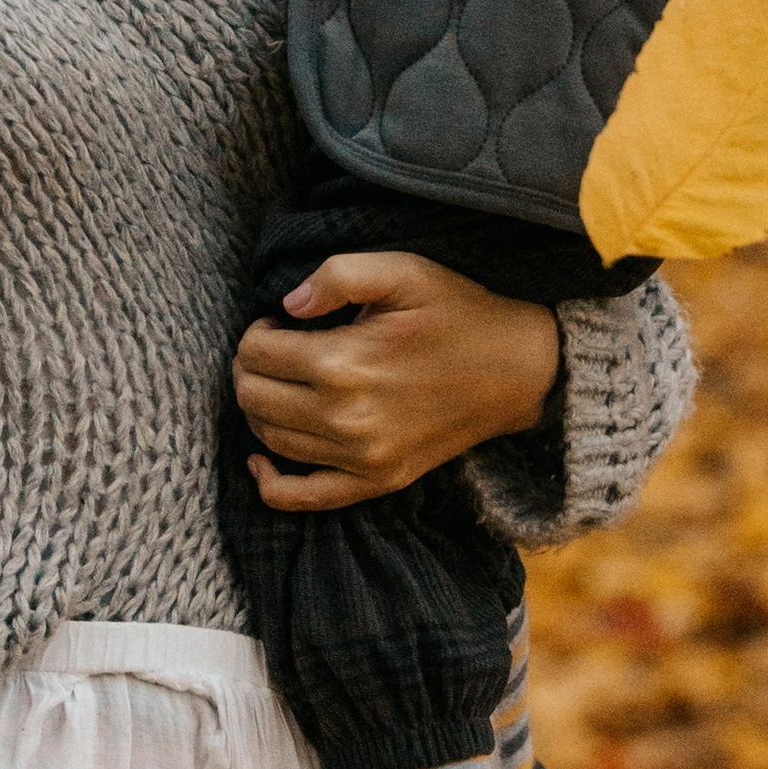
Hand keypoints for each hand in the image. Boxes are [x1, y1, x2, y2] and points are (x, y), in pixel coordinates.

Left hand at [232, 252, 560, 514]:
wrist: (516, 369)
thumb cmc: (457, 312)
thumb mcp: (403, 270)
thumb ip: (337, 275)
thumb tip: (286, 304)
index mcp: (344, 362)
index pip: (257, 352)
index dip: (257, 331)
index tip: (278, 321)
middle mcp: (346, 418)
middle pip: (253, 397)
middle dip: (250, 367)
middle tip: (274, 348)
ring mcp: (362, 458)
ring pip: (270, 440)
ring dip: (260, 408)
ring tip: (281, 382)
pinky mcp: (378, 481)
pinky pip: (304, 497)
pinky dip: (271, 484)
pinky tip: (260, 459)